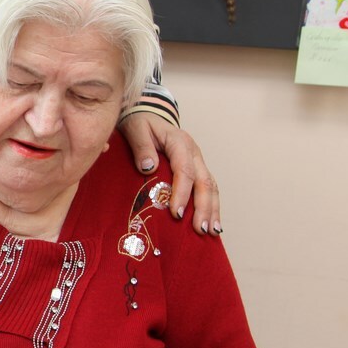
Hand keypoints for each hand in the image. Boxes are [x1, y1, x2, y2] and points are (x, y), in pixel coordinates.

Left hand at [119, 112, 220, 234]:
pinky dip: (211, 206)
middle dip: (203, 207)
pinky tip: (212, 224)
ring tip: (210, 232)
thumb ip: (141, 146)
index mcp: (180, 142)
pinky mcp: (197, 169)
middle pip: (204, 181)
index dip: (182, 193)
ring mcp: (198, 161)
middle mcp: (194, 152)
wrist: (147, 115)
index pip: (184, 170)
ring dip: (212, 210)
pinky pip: (208, 189)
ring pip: (211, 187)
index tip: (176, 213)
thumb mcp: (135, 129)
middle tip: (200, 229)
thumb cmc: (139, 123)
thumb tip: (148, 167)